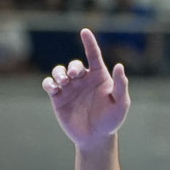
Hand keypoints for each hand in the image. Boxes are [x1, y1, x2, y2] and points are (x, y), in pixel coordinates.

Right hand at [44, 29, 130, 147]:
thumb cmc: (111, 120)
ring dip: (59, 73)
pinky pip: (49, 84)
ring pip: (59, 71)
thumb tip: (119, 65)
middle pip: (74, 64)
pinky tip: (53, 87)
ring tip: (63, 82)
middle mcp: (83, 79)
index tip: (85, 31)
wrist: (95, 138)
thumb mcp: (120, 103)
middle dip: (73, 66)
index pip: (93, 55)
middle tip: (74, 75)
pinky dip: (49, 83)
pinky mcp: (58, 98)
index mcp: (99, 76)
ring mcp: (70, 88)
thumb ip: (121, 85)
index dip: (89, 43)